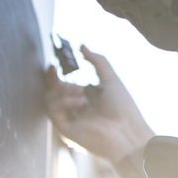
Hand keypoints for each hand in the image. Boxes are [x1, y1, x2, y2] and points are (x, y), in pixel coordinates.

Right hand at [44, 46, 154, 167]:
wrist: (127, 131)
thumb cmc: (123, 107)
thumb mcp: (110, 79)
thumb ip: (97, 61)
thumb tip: (82, 46)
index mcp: (85, 100)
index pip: (63, 86)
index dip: (55, 76)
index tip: (54, 64)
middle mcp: (75, 110)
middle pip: (52, 92)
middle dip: (53, 80)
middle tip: (54, 69)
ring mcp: (70, 120)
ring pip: (50, 100)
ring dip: (62, 90)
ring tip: (80, 90)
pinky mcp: (66, 130)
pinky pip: (53, 111)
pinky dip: (63, 102)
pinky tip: (79, 102)